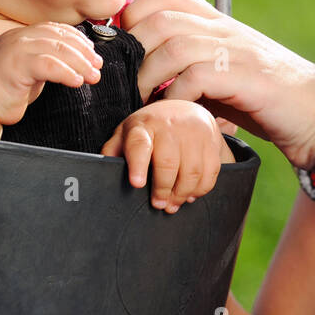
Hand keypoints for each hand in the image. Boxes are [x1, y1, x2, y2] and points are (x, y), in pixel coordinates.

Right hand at [0, 22, 102, 126]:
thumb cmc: (3, 90)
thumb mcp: (29, 68)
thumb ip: (48, 59)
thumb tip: (78, 59)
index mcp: (23, 35)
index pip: (57, 30)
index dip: (79, 40)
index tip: (93, 54)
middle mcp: (20, 37)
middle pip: (61, 38)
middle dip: (84, 53)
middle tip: (97, 67)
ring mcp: (16, 49)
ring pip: (58, 50)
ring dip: (81, 63)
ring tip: (93, 76)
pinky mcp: (15, 65)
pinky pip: (48, 65)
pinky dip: (66, 73)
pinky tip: (76, 81)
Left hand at [100, 98, 234, 210]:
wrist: (184, 109)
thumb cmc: (149, 129)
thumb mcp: (126, 134)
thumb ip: (114, 151)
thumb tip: (102, 168)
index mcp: (143, 126)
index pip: (140, 145)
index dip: (138, 165)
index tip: (137, 184)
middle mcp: (170, 126)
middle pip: (168, 163)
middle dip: (163, 189)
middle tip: (158, 204)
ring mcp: (194, 133)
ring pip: (191, 171)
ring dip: (182, 194)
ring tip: (173, 204)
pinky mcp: (212, 141)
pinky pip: (210, 172)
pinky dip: (201, 189)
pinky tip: (190, 195)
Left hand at [119, 0, 314, 171]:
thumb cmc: (265, 98)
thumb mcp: (222, 74)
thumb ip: (188, 68)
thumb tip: (141, 75)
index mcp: (218, 23)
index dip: (137, 14)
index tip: (127, 48)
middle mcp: (224, 30)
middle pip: (161, 18)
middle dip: (133, 50)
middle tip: (126, 80)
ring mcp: (236, 52)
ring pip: (173, 47)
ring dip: (147, 77)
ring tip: (142, 101)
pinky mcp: (245, 78)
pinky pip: (195, 78)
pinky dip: (174, 96)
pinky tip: (174, 112)